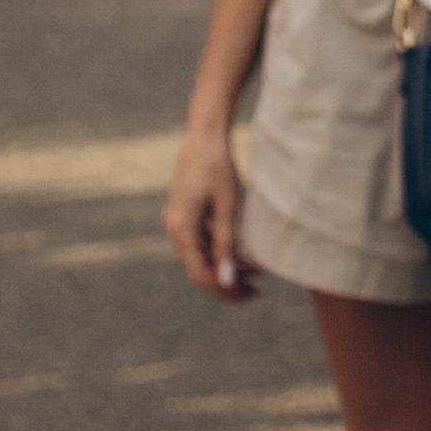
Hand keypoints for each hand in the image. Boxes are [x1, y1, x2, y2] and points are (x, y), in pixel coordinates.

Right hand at [163, 120, 257, 300]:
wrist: (205, 133)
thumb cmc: (218, 166)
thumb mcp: (227, 205)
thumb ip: (226, 243)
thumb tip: (225, 279)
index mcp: (181, 229)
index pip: (201, 274)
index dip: (224, 290)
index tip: (249, 297)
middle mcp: (174, 228)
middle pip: (199, 268)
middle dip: (227, 283)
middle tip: (256, 292)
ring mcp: (177, 221)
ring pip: (201, 256)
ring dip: (226, 268)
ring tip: (256, 276)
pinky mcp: (185, 213)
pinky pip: (202, 241)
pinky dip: (221, 251)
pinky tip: (244, 255)